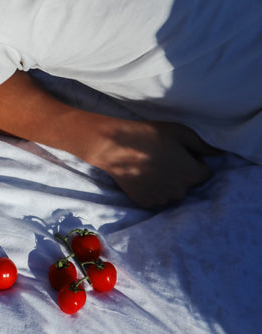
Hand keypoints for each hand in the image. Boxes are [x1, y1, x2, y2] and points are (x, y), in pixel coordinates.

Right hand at [82, 115, 216, 206]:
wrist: (115, 146)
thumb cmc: (148, 135)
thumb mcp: (180, 132)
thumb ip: (203, 145)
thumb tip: (218, 153)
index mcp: (191, 174)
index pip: (204, 173)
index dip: (194, 161)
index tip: (181, 152)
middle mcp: (179, 191)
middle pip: (187, 183)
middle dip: (180, 173)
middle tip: (164, 157)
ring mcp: (161, 199)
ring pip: (171, 191)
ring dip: (166, 182)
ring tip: (150, 165)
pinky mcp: (145, 202)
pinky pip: (155, 196)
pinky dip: (152, 188)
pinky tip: (142, 173)